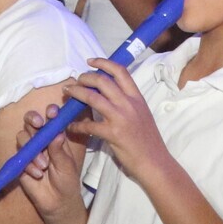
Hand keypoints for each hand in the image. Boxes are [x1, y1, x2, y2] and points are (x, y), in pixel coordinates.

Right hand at [11, 103, 87, 216]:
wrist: (57, 202)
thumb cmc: (67, 181)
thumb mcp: (66, 165)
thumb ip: (59, 150)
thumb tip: (57, 133)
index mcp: (55, 137)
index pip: (51, 120)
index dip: (50, 112)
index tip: (52, 112)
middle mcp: (41, 140)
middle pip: (31, 122)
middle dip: (33, 119)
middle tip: (38, 124)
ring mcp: (30, 150)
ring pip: (22, 136)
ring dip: (33, 148)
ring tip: (44, 165)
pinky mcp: (21, 162)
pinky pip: (20, 156)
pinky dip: (29, 165)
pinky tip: (38, 174)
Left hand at [64, 57, 165, 183]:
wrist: (154, 162)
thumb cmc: (147, 140)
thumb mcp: (141, 114)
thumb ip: (127, 102)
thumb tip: (109, 92)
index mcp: (137, 97)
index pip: (120, 71)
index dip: (103, 62)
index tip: (90, 61)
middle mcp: (129, 104)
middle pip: (102, 80)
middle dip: (85, 77)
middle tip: (76, 80)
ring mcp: (121, 118)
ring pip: (92, 97)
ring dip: (76, 93)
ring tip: (68, 92)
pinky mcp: (113, 134)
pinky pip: (89, 125)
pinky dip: (76, 125)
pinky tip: (70, 126)